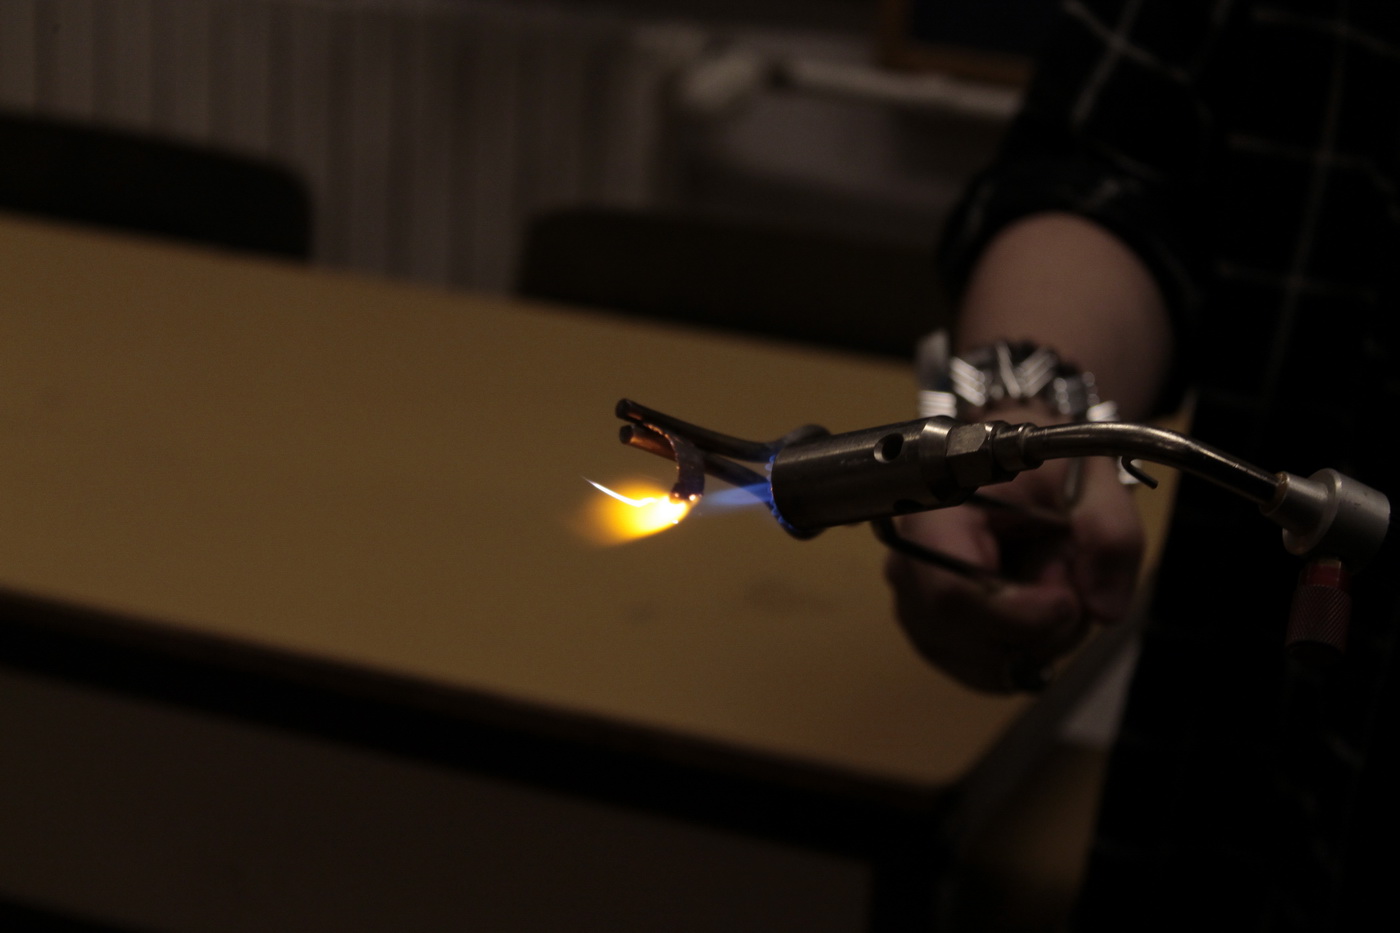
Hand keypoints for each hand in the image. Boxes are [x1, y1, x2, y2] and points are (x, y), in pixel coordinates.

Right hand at [883, 406, 1143, 691]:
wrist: (1011, 465)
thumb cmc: (1038, 462)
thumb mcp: (1088, 476)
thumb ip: (1109, 531)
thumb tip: (1103, 607)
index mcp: (935, 516)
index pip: (950, 593)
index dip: (1016, 614)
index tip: (1067, 600)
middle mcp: (910, 566)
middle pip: (967, 638)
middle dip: (1039, 627)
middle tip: (1068, 575)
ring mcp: (916, 606)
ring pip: (980, 663)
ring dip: (1038, 641)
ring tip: (1054, 585)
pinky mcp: (934, 633)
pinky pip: (984, 671)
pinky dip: (1026, 653)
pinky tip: (1039, 610)